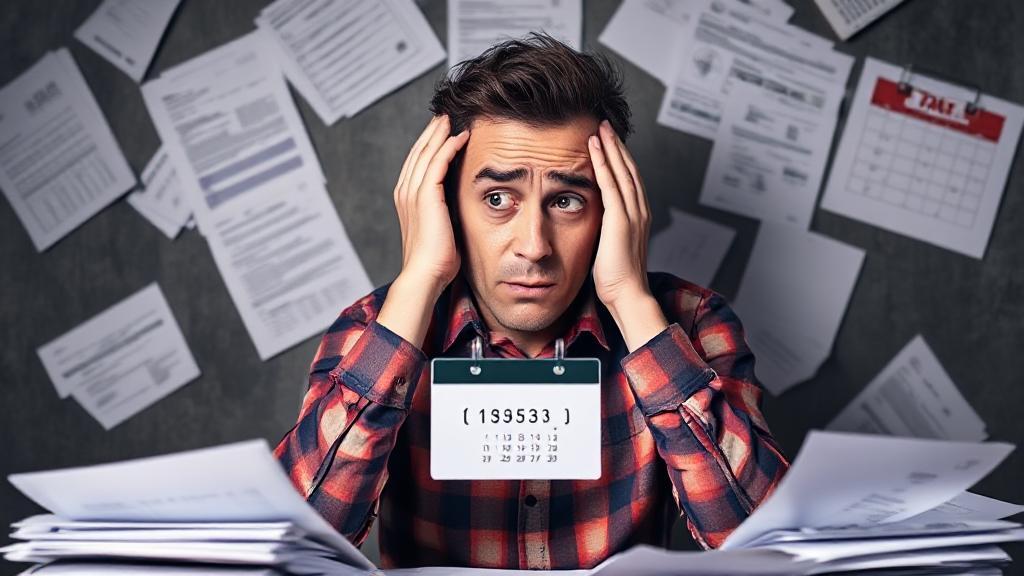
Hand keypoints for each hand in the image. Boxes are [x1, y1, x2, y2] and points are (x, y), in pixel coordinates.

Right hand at [393, 115, 469, 294]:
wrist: (426, 274)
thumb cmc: (437, 261)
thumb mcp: (442, 229)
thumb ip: (446, 213)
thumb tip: (461, 208)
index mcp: (407, 200)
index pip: (417, 163)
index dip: (429, 145)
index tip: (442, 131)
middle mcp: (405, 192)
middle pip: (419, 152)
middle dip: (431, 133)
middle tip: (444, 116)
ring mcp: (413, 193)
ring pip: (426, 153)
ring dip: (439, 134)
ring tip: (451, 119)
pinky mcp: (426, 196)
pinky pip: (437, 163)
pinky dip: (448, 147)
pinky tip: (460, 137)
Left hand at [588, 120, 668, 351]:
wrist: (627, 295)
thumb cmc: (616, 280)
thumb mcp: (610, 248)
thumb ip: (605, 231)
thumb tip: (592, 224)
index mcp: (638, 218)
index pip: (629, 181)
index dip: (620, 159)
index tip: (610, 142)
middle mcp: (640, 211)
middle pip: (629, 170)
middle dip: (617, 146)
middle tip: (606, 125)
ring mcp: (633, 214)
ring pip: (622, 172)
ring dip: (611, 148)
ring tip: (601, 128)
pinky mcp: (621, 220)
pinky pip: (611, 184)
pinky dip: (604, 163)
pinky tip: (595, 148)